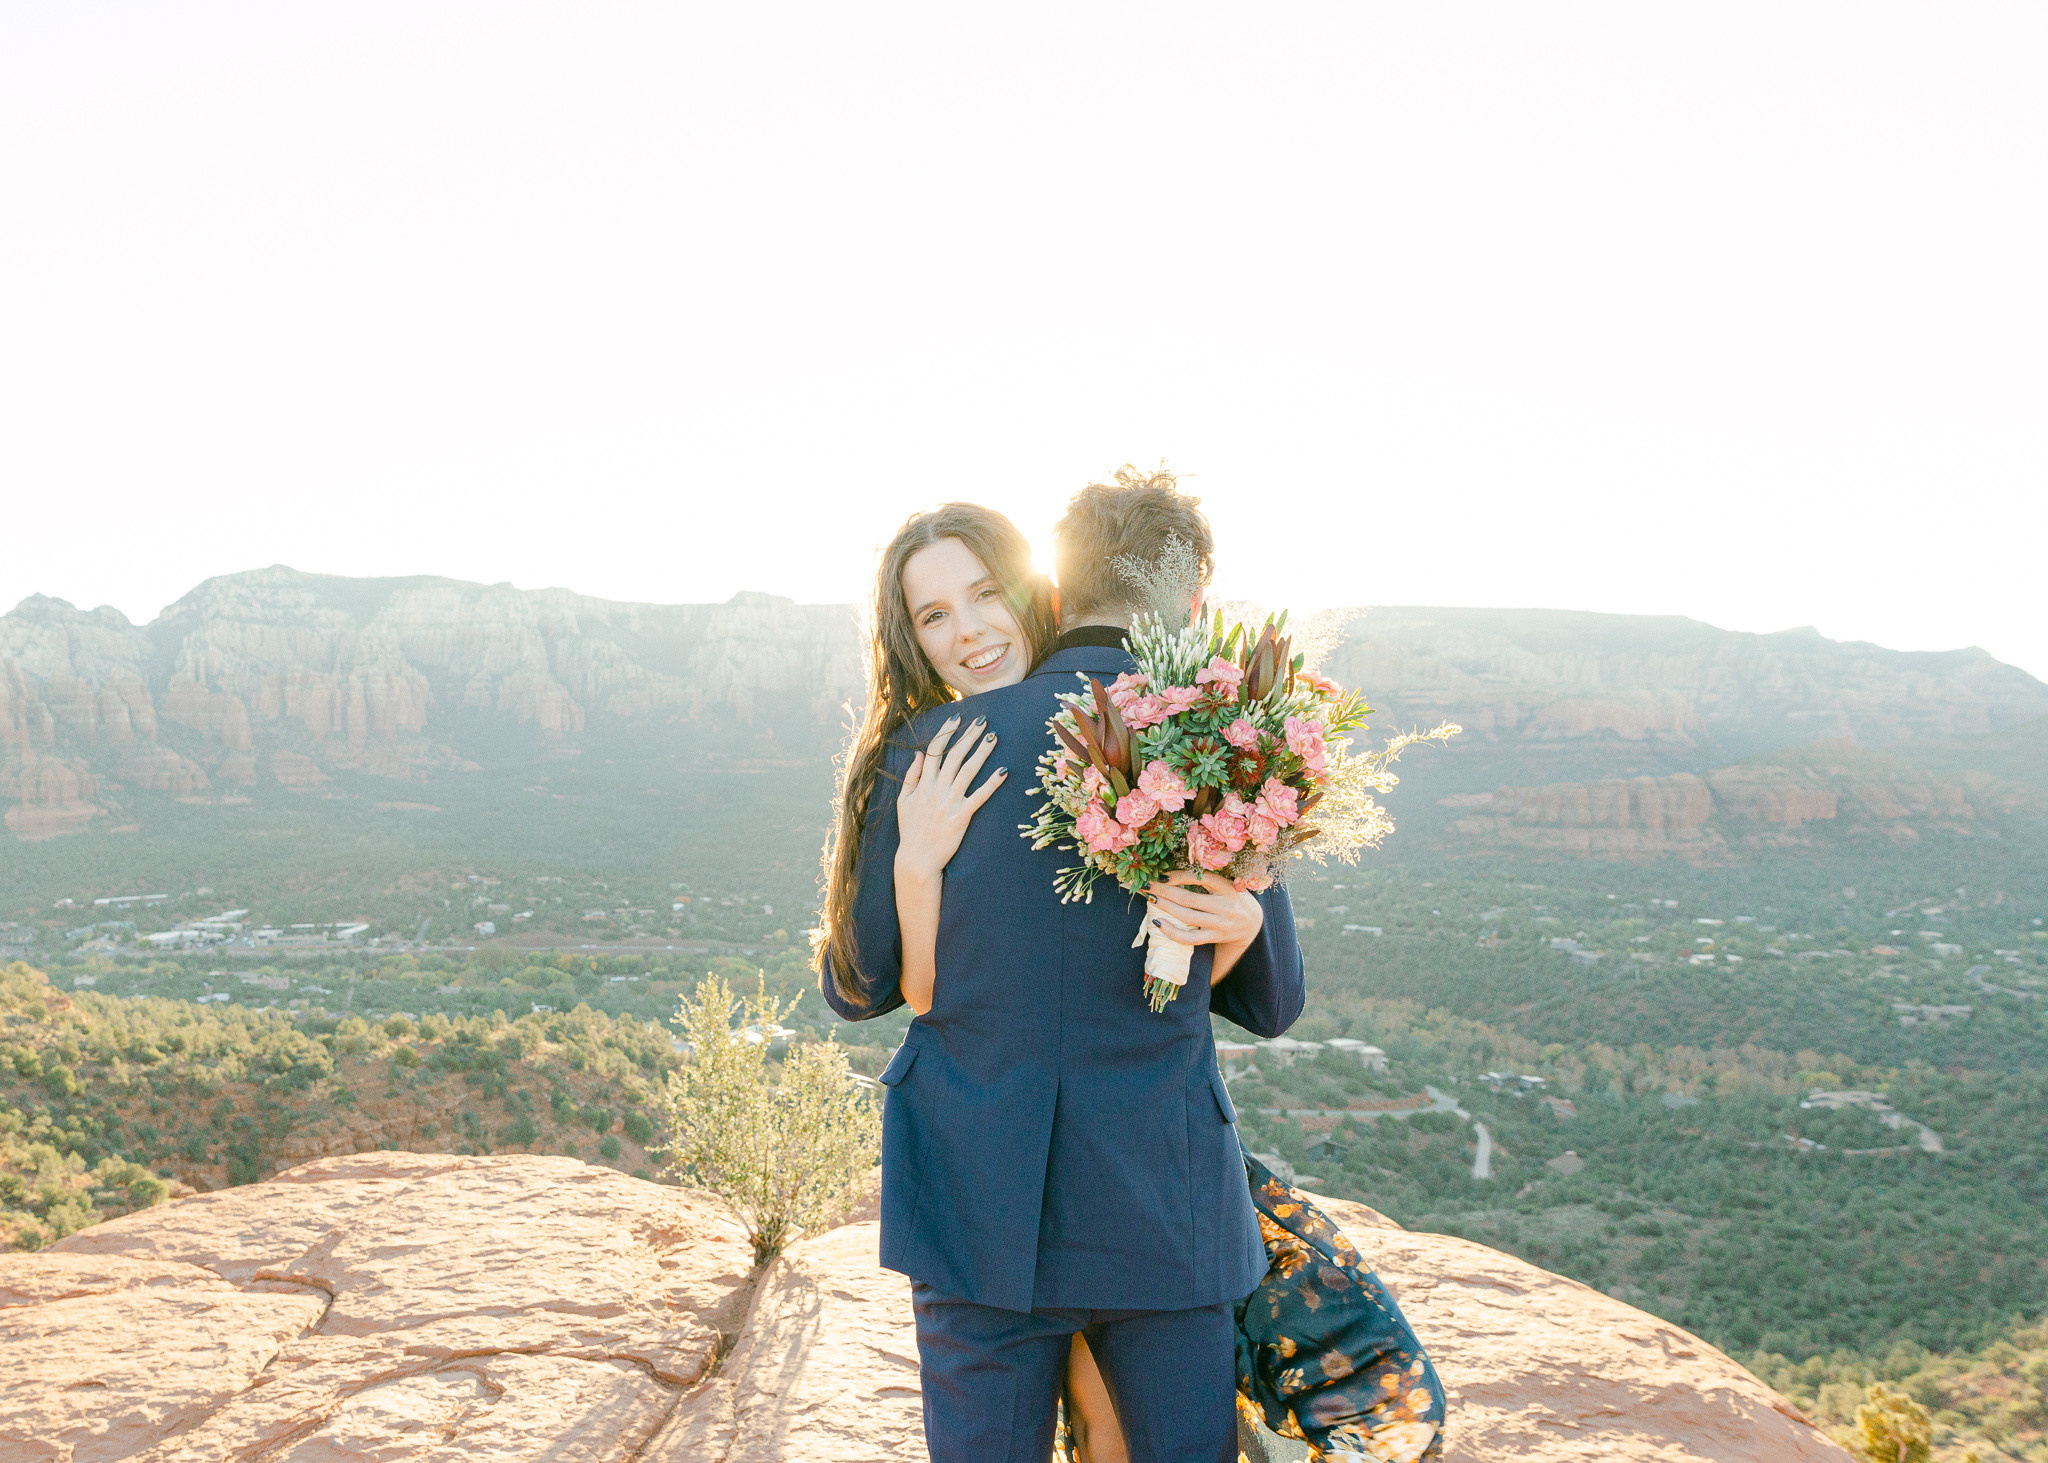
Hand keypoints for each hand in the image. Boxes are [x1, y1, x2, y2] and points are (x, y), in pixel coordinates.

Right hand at [894, 715, 1005, 883]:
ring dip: (982, 752)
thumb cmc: (910, 831)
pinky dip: (992, 783)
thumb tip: (919, 754)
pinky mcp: (961, 816)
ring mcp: (949, 802)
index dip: (947, 732)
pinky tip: (1004, 771)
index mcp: (923, 783)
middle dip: (969, 736)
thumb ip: (911, 776)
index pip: (935, 750)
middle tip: (982, 721)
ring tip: (993, 737)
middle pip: (955, 756)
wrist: (917, 859)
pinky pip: (979, 796)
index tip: (957, 717)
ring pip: (968, 771)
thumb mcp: (903, 801)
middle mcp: (936, 789)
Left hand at [1145, 871, 1264, 982]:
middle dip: (1165, 891)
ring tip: (1151, 898)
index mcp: (1227, 888)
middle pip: (1189, 899)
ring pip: (1187, 917)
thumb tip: (1172, 874)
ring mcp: (1219, 924)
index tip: (1161, 874)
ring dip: (1165, 907)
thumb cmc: (1234, 899)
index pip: (1201, 878)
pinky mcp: (1214, 937)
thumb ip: (1206, 879)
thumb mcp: (1226, 884)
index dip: (1179, 876)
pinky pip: (1189, 938)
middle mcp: (1225, 906)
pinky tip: (1158, 922)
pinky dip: (1171, 931)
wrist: (1253, 924)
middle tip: (1148, 885)